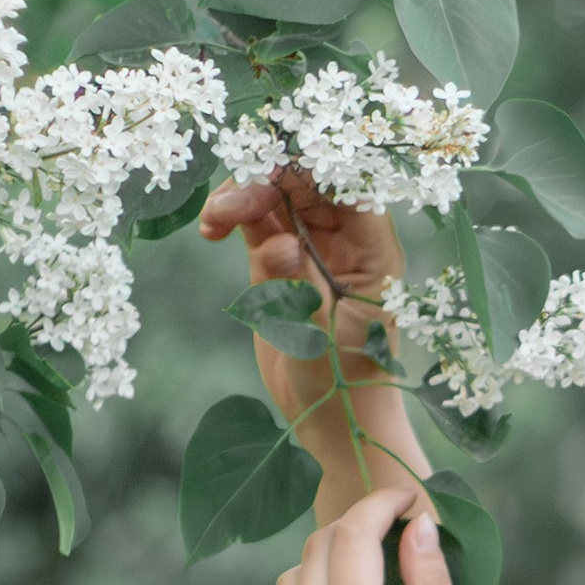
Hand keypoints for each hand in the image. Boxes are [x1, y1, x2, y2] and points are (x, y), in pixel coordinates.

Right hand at [199, 169, 407, 433]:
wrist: (334, 419)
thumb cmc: (344, 382)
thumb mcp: (323, 337)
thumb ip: (299, 287)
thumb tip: (280, 242)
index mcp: (374, 251)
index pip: (351, 187)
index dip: (314, 167)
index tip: (271, 166)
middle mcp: (347, 242)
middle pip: (308, 183)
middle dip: (267, 180)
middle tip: (229, 206)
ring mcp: (312, 249)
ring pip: (277, 198)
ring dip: (243, 196)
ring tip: (214, 220)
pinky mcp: (279, 264)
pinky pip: (255, 223)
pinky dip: (231, 216)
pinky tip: (211, 229)